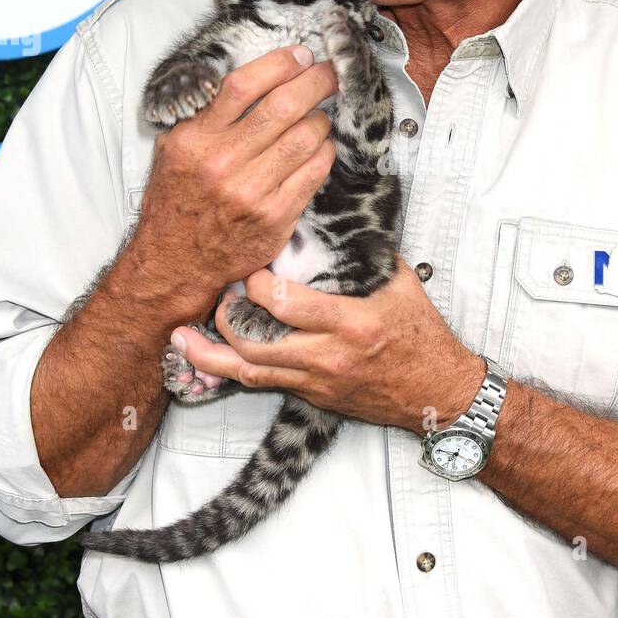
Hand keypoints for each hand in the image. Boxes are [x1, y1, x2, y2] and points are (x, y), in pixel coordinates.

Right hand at [130, 46, 338, 312]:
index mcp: (195, 139)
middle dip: (316, 83)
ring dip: (322, 120)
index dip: (280, 64)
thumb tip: (254, 77)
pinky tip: (321, 147)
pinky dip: (324, 153)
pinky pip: (314, 173)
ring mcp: (251, 192)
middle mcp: (222, 163)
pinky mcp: (275, 217)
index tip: (300, 55)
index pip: (243, 86)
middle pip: (283, 107)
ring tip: (322, 115)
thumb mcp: (173, 150)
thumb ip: (205, 115)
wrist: (175, 261)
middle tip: (329, 74)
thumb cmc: (178, 200)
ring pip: (305, 139)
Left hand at [169, 255, 486, 433]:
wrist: (437, 391)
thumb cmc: (421, 337)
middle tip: (217, 292)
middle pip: (255, 342)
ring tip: (181, 336)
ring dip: (210, 353)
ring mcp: (316, 381)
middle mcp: (327, 357)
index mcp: (350, 323)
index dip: (257, 285)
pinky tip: (209, 358)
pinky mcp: (311, 396)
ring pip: (248, 371)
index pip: (286, 305)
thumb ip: (363, 256)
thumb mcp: (399, 285)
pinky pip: (263, 383)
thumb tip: (332, 220)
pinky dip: (232, 370)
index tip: (250, 267)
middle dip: (226, 316)